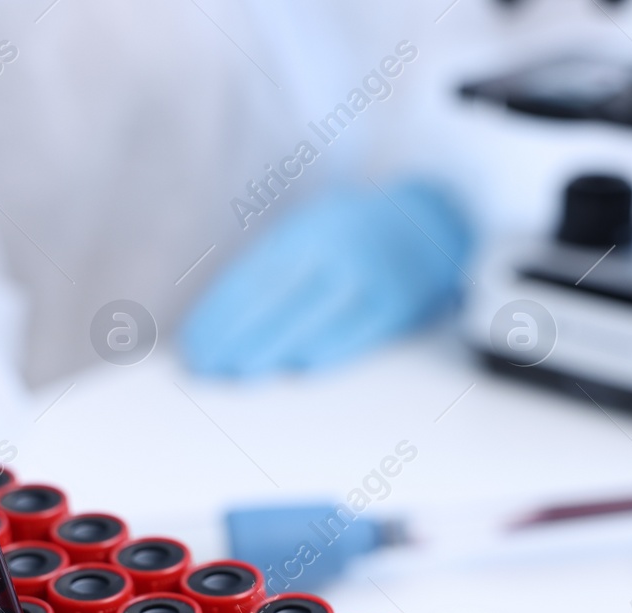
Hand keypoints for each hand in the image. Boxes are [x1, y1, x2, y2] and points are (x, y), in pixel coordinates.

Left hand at [180, 179, 471, 376]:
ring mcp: (369, 270)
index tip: (193, 341)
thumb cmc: (361, 241)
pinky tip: (300, 366)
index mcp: (307, 229)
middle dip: (235, 332)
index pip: (253, 275)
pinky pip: (359, 326)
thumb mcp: (319, 233)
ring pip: (313, 312)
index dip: (220, 310)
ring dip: (272, 345)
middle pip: (276, 295)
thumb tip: (227, 319)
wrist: (438, 222)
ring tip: (239, 372)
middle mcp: (335, 245)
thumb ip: (281, 268)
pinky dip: (329, 348)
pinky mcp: (399, 298)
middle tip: (205, 365)